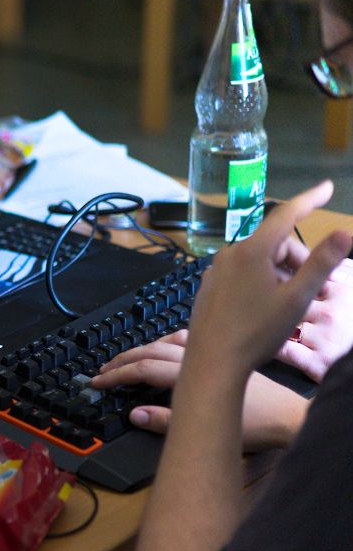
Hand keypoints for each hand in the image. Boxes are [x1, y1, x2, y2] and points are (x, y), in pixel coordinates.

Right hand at [93, 330, 309, 450]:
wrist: (288, 413)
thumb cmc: (255, 424)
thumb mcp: (209, 429)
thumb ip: (167, 421)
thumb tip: (133, 414)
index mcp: (191, 375)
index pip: (143, 370)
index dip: (116, 376)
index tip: (96, 383)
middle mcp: (198, 358)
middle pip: (150, 352)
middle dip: (122, 361)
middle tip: (101, 371)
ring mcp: (211, 352)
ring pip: (166, 343)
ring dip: (142, 348)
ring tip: (125, 357)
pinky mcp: (223, 353)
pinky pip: (187, 340)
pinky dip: (169, 340)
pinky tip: (167, 342)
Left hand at [183, 181, 351, 375]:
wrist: (212, 363)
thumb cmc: (257, 331)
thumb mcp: (297, 297)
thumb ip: (321, 263)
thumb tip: (345, 232)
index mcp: (252, 250)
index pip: (286, 215)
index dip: (309, 200)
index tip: (326, 187)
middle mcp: (230, 254)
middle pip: (275, 243)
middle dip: (299, 260)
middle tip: (313, 290)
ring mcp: (217, 271)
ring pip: (259, 261)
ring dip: (281, 274)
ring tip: (290, 305)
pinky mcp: (210, 287)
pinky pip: (243, 275)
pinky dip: (261, 283)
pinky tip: (266, 309)